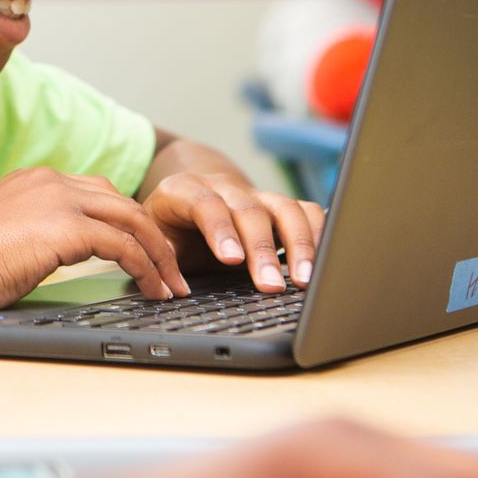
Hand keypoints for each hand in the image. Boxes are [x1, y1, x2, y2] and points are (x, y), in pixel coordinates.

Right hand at [0, 167, 191, 309]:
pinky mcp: (65, 227)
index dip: (127, 224)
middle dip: (154, 238)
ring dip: (159, 255)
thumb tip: (43, 257)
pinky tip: (152, 290)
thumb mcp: (0, 237)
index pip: (98, 193)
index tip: (144, 254)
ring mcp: (59, 200)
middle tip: (172, 272)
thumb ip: (30, 235)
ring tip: (172, 285)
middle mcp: (51, 181)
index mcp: (35, 180)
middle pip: (123, 203)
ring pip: (133, 220)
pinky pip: (124, 246)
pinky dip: (146, 268)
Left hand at [144, 171, 326, 290]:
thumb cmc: (170, 227)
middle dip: (262, 250)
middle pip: (249, 210)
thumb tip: (170, 288)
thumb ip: (160, 259)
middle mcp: (225, 189)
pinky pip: (307, 213)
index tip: (231, 260)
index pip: (205, 203)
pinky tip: (323, 264)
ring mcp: (256, 196)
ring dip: (298, 245)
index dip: (220, 229)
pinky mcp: (279, 208)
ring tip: (304, 281)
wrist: (188, 199)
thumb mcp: (154, 239)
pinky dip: (318, 236)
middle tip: (270, 286)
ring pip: (285, 208)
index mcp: (185, 191)